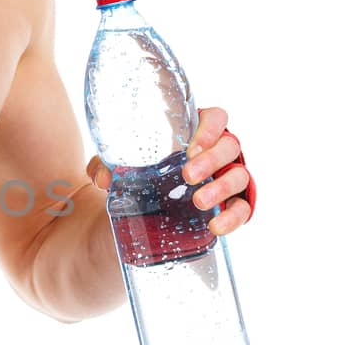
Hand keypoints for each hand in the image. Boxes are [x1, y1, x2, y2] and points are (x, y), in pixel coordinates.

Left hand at [85, 106, 256, 235]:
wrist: (150, 209)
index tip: (192, 147)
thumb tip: (103, 176)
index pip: (216, 118)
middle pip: (229, 146)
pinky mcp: (232, 204)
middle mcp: (217, 153)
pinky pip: (243, 208)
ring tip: (199, 201)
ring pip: (239, 176)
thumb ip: (108, 164)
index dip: (210, 128)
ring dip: (222, 187)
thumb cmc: (145, 173)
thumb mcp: (125, 165)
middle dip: (211, 159)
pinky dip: (233, 217)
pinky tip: (215, 226)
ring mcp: (227, 178)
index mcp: (196, 133)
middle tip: (188, 175)